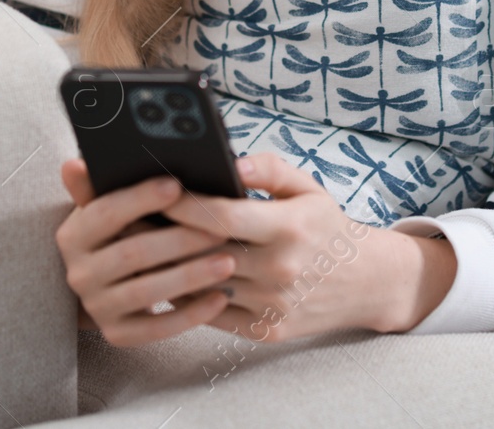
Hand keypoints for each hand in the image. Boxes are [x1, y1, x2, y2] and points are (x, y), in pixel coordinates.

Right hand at [56, 158, 236, 346]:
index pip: (104, 213)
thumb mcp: (107, 206)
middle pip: (131, 254)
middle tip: (220, 230)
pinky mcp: (117, 334)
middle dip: (179, 240)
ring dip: (190, 276)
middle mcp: (79, 274)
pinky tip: (221, 298)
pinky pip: (156, 329)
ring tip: (228, 262)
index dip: (140, 198)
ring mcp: (96, 307)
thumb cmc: (120, 233)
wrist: (106, 285)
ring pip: (146, 291)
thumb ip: (99, 185)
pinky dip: (190, 314)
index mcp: (74, 235)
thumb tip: (73, 164)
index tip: (177, 185)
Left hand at [161, 153, 457, 340]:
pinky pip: (212, 314)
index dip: (182, 203)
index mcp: (289, 228)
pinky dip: (186, 296)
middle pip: (204, 252)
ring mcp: (271, 305)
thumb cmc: (326, 226)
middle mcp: (280, 270)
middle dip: (162, 234)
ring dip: (167, 267)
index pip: (221, 216)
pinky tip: (165, 278)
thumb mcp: (308, 187)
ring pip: (202, 286)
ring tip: (136, 247)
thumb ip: (269, 169)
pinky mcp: (265, 331)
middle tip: (128, 218)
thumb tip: (231, 162)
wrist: (365, 282)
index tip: (154, 190)